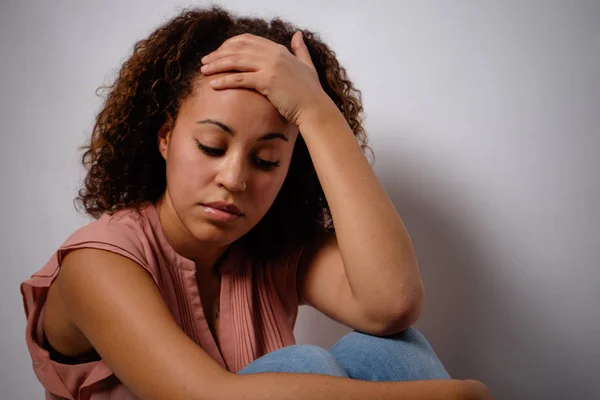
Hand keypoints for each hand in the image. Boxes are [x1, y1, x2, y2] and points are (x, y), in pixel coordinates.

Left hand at [200, 32, 333, 126]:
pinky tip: (213, 85)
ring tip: (203, 71)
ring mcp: (271, 67)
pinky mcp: (268, 82)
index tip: (218, 53)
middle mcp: (273, 55)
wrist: (315, 108)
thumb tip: (298, 34)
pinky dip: (224, 80)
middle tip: (205, 61)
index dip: (230, 45)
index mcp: (279, 50)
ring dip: (217, 65)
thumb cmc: (311, 92)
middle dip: (218, 54)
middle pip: (238, 49)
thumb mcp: (307, 65)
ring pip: (236, 61)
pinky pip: (240, 78)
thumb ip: (300, 49)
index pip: (248, 40)